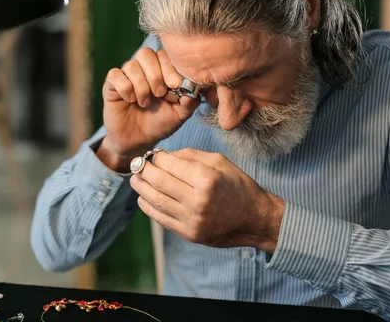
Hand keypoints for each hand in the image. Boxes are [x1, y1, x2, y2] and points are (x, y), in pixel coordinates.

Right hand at [99, 47, 200, 170]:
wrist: (137, 142)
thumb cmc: (159, 124)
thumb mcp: (179, 115)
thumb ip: (190, 102)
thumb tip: (194, 88)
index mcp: (161, 71)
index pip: (164, 54)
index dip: (169, 67)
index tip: (174, 85)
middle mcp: (143, 69)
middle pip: (145, 53)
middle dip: (155, 75)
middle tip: (159, 94)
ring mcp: (126, 76)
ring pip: (131, 65)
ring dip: (141, 86)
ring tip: (145, 103)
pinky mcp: (111, 85)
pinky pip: (115, 75)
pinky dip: (125, 88)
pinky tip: (130, 100)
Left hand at [130, 148, 284, 251]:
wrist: (253, 218)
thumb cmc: (236, 185)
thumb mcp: (218, 162)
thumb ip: (189, 155)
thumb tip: (162, 156)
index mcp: (206, 178)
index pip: (169, 164)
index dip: (157, 158)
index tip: (154, 155)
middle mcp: (198, 200)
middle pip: (158, 181)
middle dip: (143, 170)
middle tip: (138, 165)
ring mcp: (192, 220)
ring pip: (155, 200)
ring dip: (141, 188)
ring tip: (136, 179)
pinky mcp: (189, 234)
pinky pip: (160, 218)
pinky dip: (147, 206)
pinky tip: (143, 197)